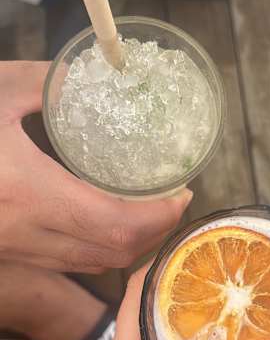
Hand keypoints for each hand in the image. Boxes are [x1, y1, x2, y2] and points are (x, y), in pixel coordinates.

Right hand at [0, 62, 191, 272]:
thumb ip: (45, 81)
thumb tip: (87, 74)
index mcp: (28, 194)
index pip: (118, 224)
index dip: (160, 216)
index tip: (182, 191)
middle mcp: (25, 235)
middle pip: (113, 254)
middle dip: (155, 233)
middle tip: (173, 201)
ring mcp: (14, 250)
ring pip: (90, 265)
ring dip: (129, 245)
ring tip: (148, 211)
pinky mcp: (6, 251)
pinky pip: (65, 262)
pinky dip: (98, 248)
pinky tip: (102, 220)